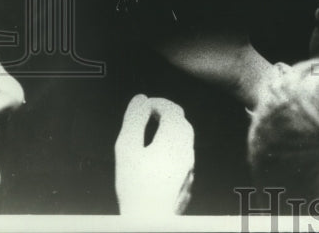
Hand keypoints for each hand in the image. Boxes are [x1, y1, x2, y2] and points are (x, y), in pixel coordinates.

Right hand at [114, 94, 193, 215]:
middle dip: (165, 113)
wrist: (151, 219)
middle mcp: (187, 147)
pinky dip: (173, 144)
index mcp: (175, 136)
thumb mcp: (127, 148)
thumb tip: (140, 98)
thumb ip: (134, 119)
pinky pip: (184, 152)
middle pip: (181, 121)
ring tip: (151, 132)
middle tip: (146, 114)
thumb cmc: (135, 184)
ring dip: (170, 128)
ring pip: (185, 137)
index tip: (142, 106)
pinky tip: (158, 154)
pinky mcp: (188, 176)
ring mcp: (190, 163)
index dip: (157, 102)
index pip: (171, 108)